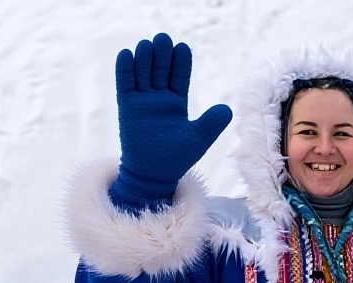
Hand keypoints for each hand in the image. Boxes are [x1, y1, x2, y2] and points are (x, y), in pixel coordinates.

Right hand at [114, 33, 231, 192]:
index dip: (180, 63)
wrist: (153, 173)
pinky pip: (125, 85)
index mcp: (177, 102)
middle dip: (162, 55)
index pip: (179, 77)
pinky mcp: (127, 107)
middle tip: (163, 39)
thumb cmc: (177, 158)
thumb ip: (211, 123)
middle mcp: (159, 98)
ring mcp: (142, 101)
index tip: (182, 48)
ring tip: (147, 45)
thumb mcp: (198, 139)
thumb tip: (227, 109)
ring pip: (143, 74)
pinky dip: (124, 70)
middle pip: (160, 70)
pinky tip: (126, 54)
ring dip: (144, 59)